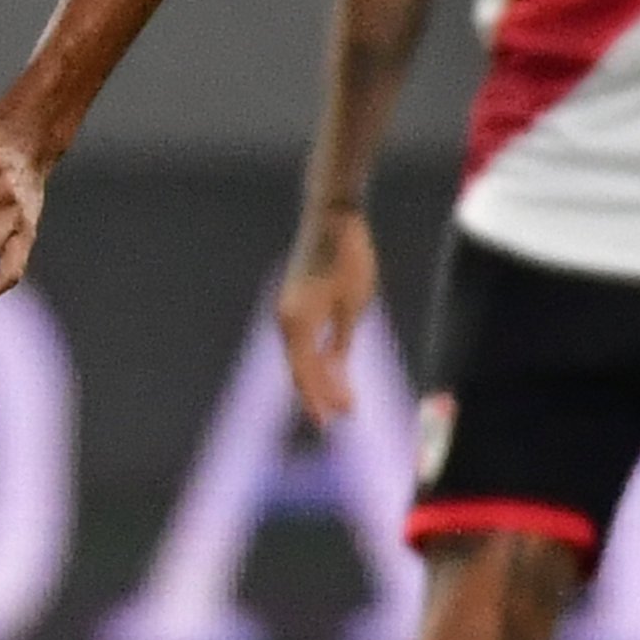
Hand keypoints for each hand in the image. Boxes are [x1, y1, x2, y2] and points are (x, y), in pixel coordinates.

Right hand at [276, 206, 377, 426]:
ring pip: (300, 356)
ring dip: (319, 378)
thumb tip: (334, 368)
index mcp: (297, 322)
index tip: (334, 420)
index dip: (320, 397)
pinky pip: (303, 340)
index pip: (306, 371)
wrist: (332, 220)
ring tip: (339, 401)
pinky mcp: (296, 304)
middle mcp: (286, 320)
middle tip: (339, 418)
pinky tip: (332, 371)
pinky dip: (316, 357)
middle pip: (300, 367)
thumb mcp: (354, 304)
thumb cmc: (348, 259)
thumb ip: (341, 338)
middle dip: (319, 394)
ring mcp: (288, 312)